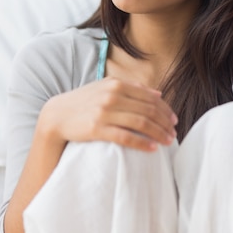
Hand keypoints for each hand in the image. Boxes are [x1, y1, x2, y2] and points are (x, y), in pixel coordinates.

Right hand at [41, 78, 177, 151]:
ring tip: (168, 142)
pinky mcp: (97, 128)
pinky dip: (142, 143)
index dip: (165, 109)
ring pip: (140, 123)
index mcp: (117, 84)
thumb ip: (132, 88)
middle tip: (174, 133)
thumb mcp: (106, 88)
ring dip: (158, 133)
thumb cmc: (85, 101)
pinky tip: (152, 148)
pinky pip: (125, 137)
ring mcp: (104, 112)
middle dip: (165, 123)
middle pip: (148, 110)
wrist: (57, 114)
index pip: (149, 97)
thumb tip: (158, 92)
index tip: (174, 120)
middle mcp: (112, 96)